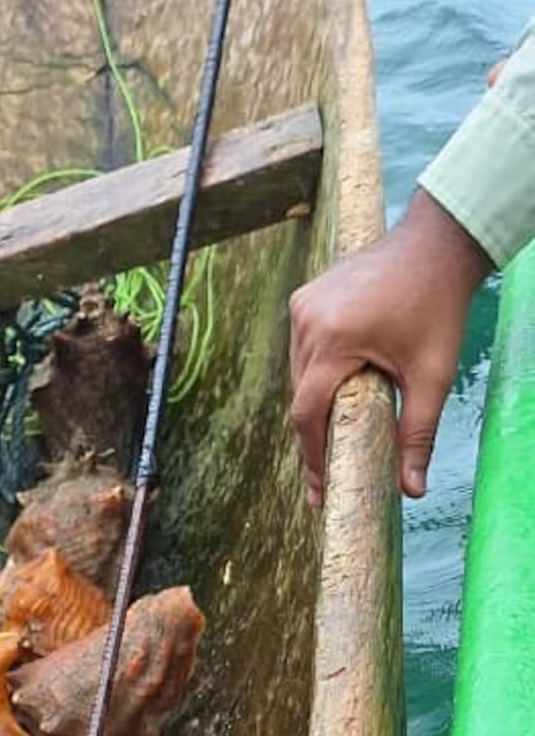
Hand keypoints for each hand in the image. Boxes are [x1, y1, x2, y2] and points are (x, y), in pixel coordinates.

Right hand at [288, 190, 490, 507]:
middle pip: (300, 395)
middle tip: (326, 471)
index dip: (310, 456)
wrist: (437, 245)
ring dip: (313, 402)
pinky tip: (333, 390)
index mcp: (334, 339)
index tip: (318, 489)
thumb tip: (413, 490)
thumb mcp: (432, 377)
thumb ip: (419, 434)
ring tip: (330, 433)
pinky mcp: (306, 296)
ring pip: (297, 373)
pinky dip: (314, 372)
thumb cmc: (437, 307)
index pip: (307, 413)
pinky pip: (301, 348)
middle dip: (313, 434)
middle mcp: (308, 320)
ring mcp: (303, 304)